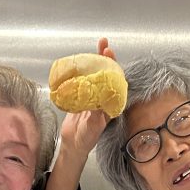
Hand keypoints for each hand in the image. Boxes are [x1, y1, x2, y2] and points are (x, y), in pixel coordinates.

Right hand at [56, 37, 118, 156]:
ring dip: (93, 61)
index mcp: (110, 104)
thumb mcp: (92, 129)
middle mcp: (102, 98)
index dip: (115, 67)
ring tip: (94, 46)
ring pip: (94, 75)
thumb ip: (95, 116)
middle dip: (105, 58)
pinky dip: (80, 71)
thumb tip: (97, 103)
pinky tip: (78, 62)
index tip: (111, 55)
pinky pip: (81, 81)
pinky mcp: (81, 97)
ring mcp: (91, 96)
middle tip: (103, 44)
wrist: (73, 145)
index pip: (115, 81)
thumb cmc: (86, 140)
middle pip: (106, 74)